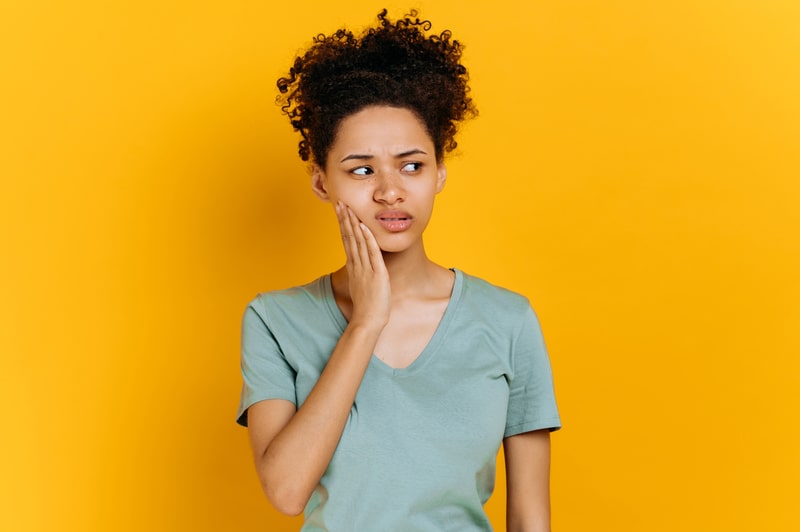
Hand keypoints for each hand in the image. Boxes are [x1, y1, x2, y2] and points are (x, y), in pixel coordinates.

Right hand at [336, 201, 390, 328]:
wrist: (368, 322)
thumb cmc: (367, 307)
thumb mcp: (361, 286)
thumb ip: (361, 274)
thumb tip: (361, 267)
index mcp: (354, 267)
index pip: (347, 240)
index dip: (343, 224)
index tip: (340, 211)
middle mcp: (357, 265)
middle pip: (349, 237)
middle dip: (345, 218)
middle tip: (340, 203)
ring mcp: (366, 268)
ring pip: (358, 241)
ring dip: (353, 223)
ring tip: (348, 208)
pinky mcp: (377, 273)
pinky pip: (371, 253)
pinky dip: (368, 239)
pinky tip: (364, 226)